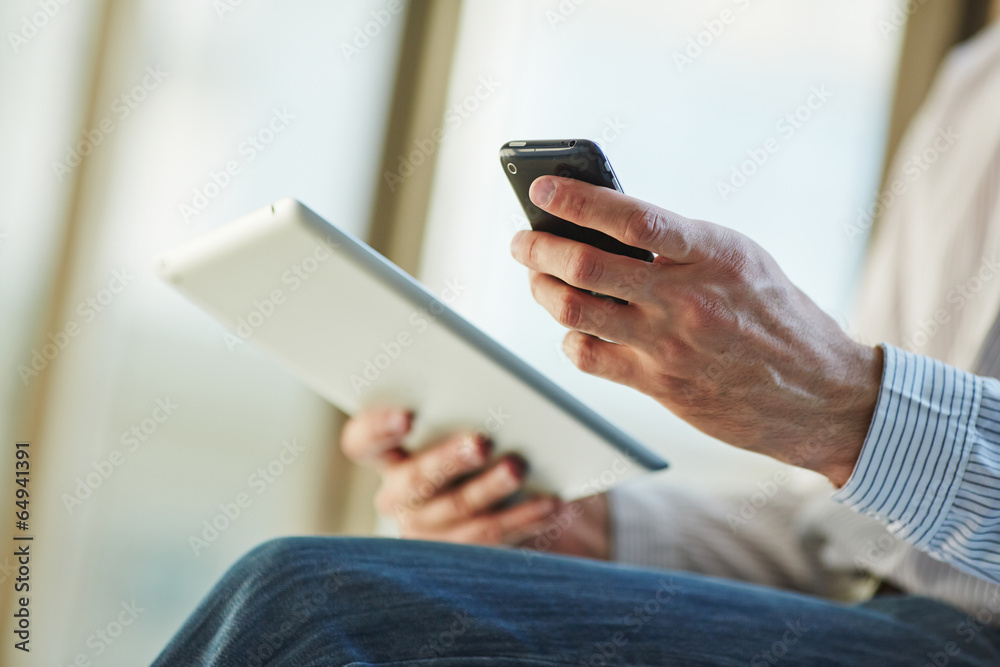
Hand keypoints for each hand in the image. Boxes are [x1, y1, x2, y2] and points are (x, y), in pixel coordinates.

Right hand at [340, 406, 610, 557]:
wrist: (524, 499)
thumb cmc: (491, 442)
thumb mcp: (471, 421)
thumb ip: (465, 407)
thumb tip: (494, 387)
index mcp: (390, 453)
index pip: (362, 442)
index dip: (377, 429)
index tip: (407, 416)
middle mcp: (401, 495)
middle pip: (415, 480)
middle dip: (448, 460)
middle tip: (481, 443)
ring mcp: (430, 529)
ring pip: (456, 510)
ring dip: (490, 488)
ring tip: (517, 469)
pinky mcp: (463, 555)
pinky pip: (490, 537)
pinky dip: (522, 517)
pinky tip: (549, 503)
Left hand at [510, 176, 882, 486]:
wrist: (821, 394)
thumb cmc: (777, 316)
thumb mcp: (741, 260)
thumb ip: (680, 244)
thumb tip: (606, 226)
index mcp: (710, 253)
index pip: (630, 217)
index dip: (576, 200)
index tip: (541, 190)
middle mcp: (685, 298)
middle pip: (585, 267)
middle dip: (538, 248)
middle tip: (522, 241)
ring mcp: (669, 345)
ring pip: (575, 312)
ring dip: (541, 290)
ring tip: (537, 278)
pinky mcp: (659, 385)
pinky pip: (589, 357)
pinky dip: (569, 337)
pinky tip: (574, 327)